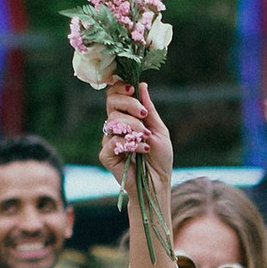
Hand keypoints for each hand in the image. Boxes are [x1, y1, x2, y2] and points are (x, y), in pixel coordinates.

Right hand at [100, 84, 172, 209]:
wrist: (158, 182)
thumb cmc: (160, 158)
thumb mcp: (158, 129)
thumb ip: (149, 108)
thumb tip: (142, 85)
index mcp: (126, 118)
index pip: (114, 95)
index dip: (119, 88)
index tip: (132, 89)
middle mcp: (115, 127)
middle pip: (111, 103)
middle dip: (129, 105)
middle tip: (143, 114)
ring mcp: (109, 141)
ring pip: (113, 121)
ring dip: (133, 127)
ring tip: (146, 138)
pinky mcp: (106, 155)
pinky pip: (112, 142)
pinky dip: (130, 144)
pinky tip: (142, 150)